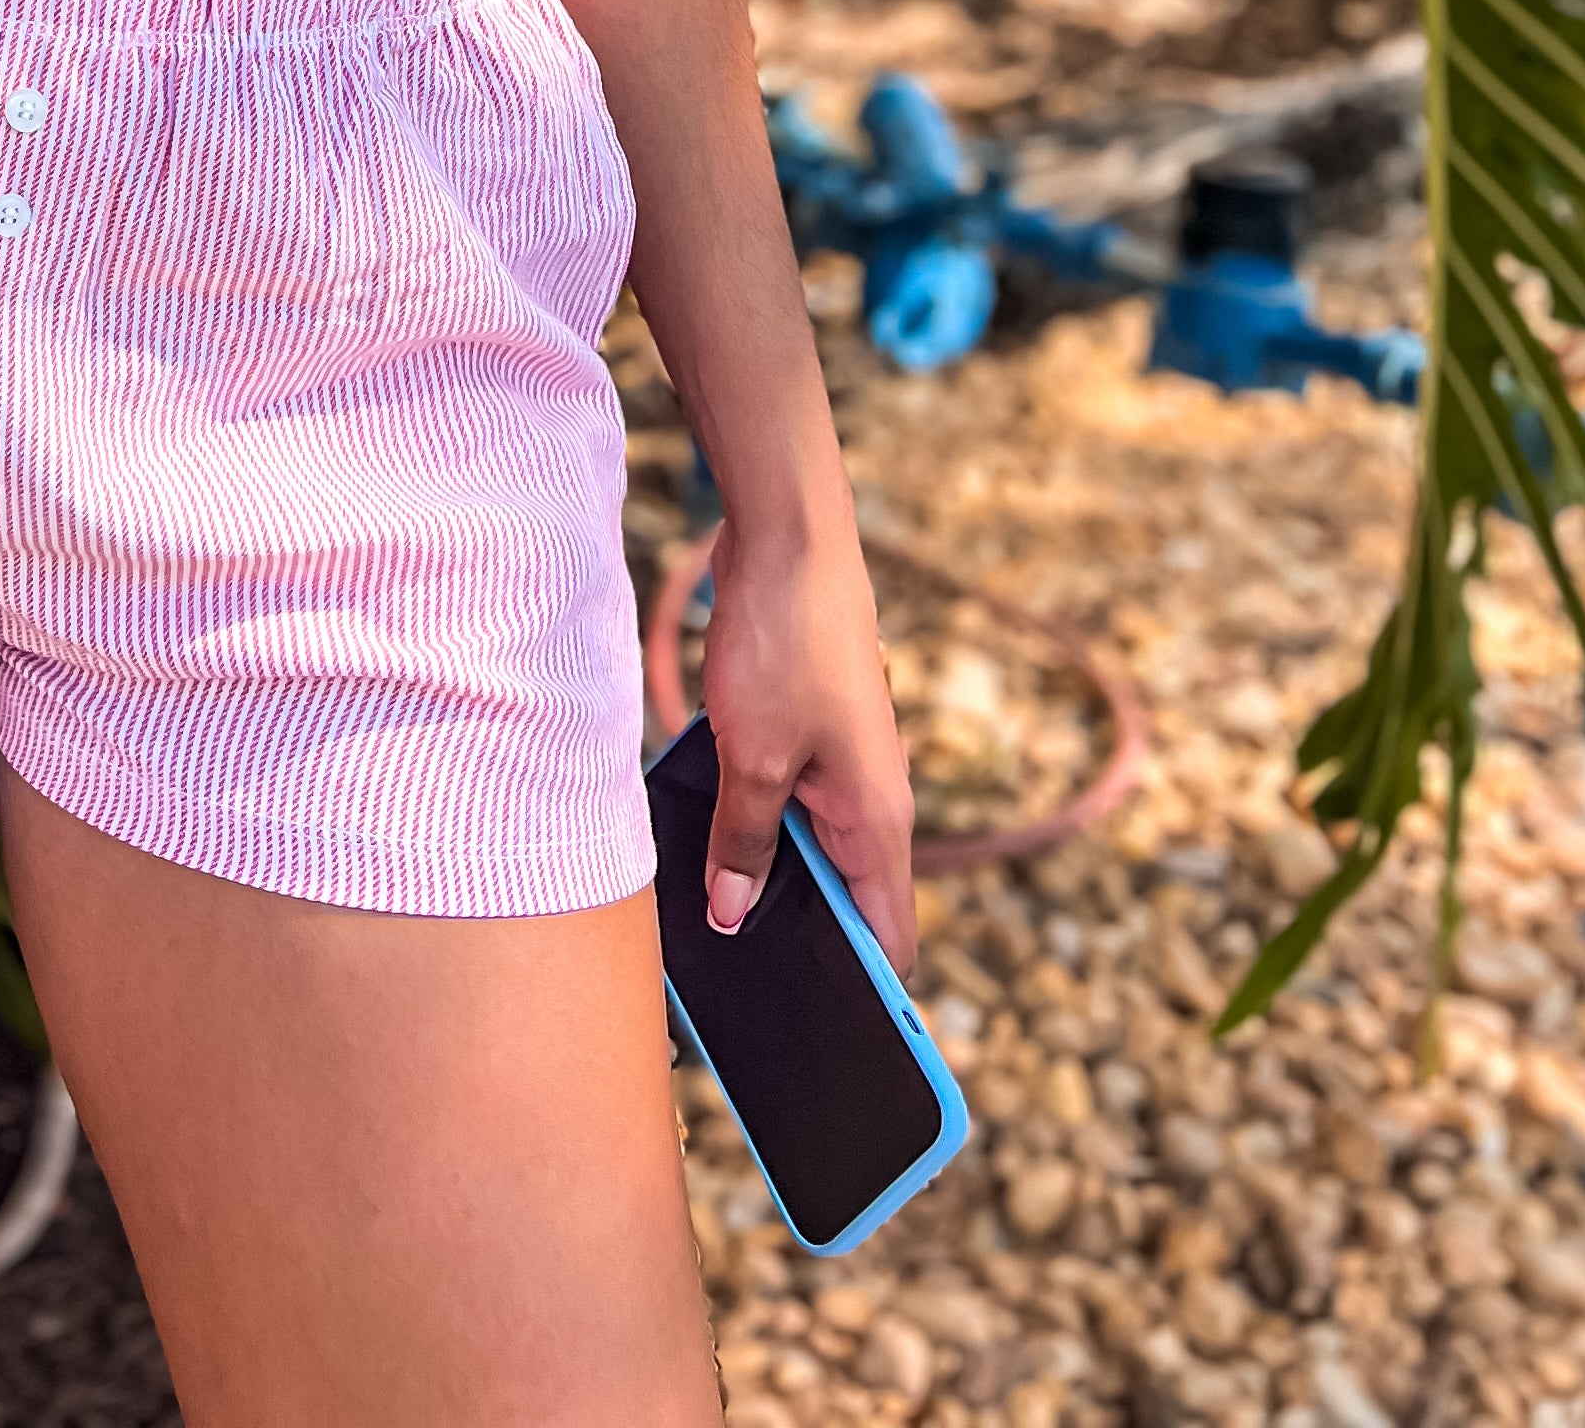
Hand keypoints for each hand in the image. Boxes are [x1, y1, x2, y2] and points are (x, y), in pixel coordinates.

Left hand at [693, 504, 916, 975]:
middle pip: (841, 900)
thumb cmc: (787, 641)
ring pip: (802, 850)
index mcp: (880, 820)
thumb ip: (746, 841)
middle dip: (795, 943)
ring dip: (759, 877)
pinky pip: (778, 804)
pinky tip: (694, 842)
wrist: (787, 537)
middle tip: (736, 996)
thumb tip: (733, 916)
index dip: (867, 997)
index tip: (827, 1047)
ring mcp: (835, 768)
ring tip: (701, 925)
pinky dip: (747, 826)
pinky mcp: (801, 737)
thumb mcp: (754, 755)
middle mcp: (867, 802)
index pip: (890, 937)